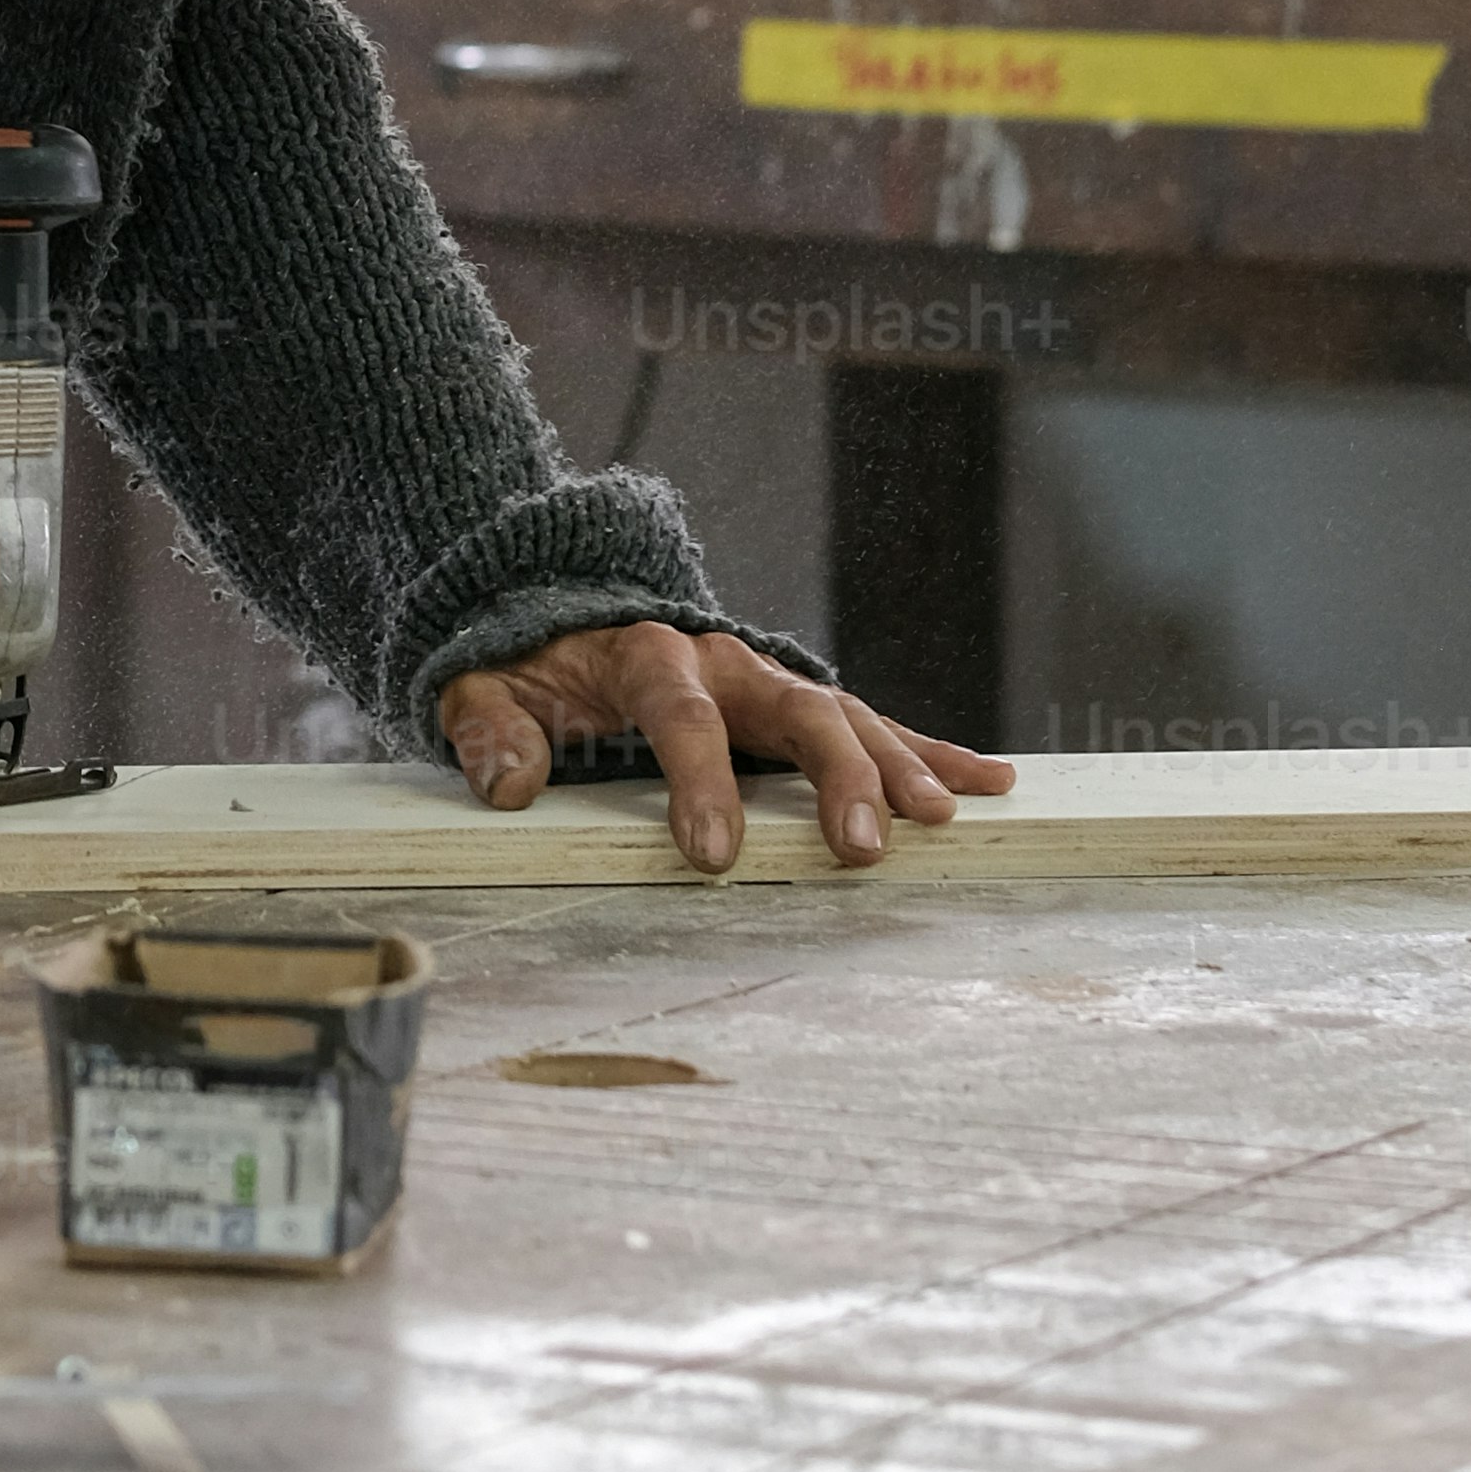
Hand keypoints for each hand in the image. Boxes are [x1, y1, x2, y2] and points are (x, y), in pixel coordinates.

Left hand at [433, 618, 1015, 873]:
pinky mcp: (794, 707)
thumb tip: (509, 783)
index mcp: (649, 656)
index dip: (700, 781)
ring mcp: (768, 682)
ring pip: (847, 717)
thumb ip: (491, 730)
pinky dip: (927, 751)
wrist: (559, 616)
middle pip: (794, 709)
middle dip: (833, 777)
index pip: (682, 715)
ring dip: (897, 767)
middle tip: (859, 847)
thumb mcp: (485, 689)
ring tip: (942, 819)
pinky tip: (986, 782)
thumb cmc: (528, 669)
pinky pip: (870, 726)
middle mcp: (725, 661)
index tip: (713, 855)